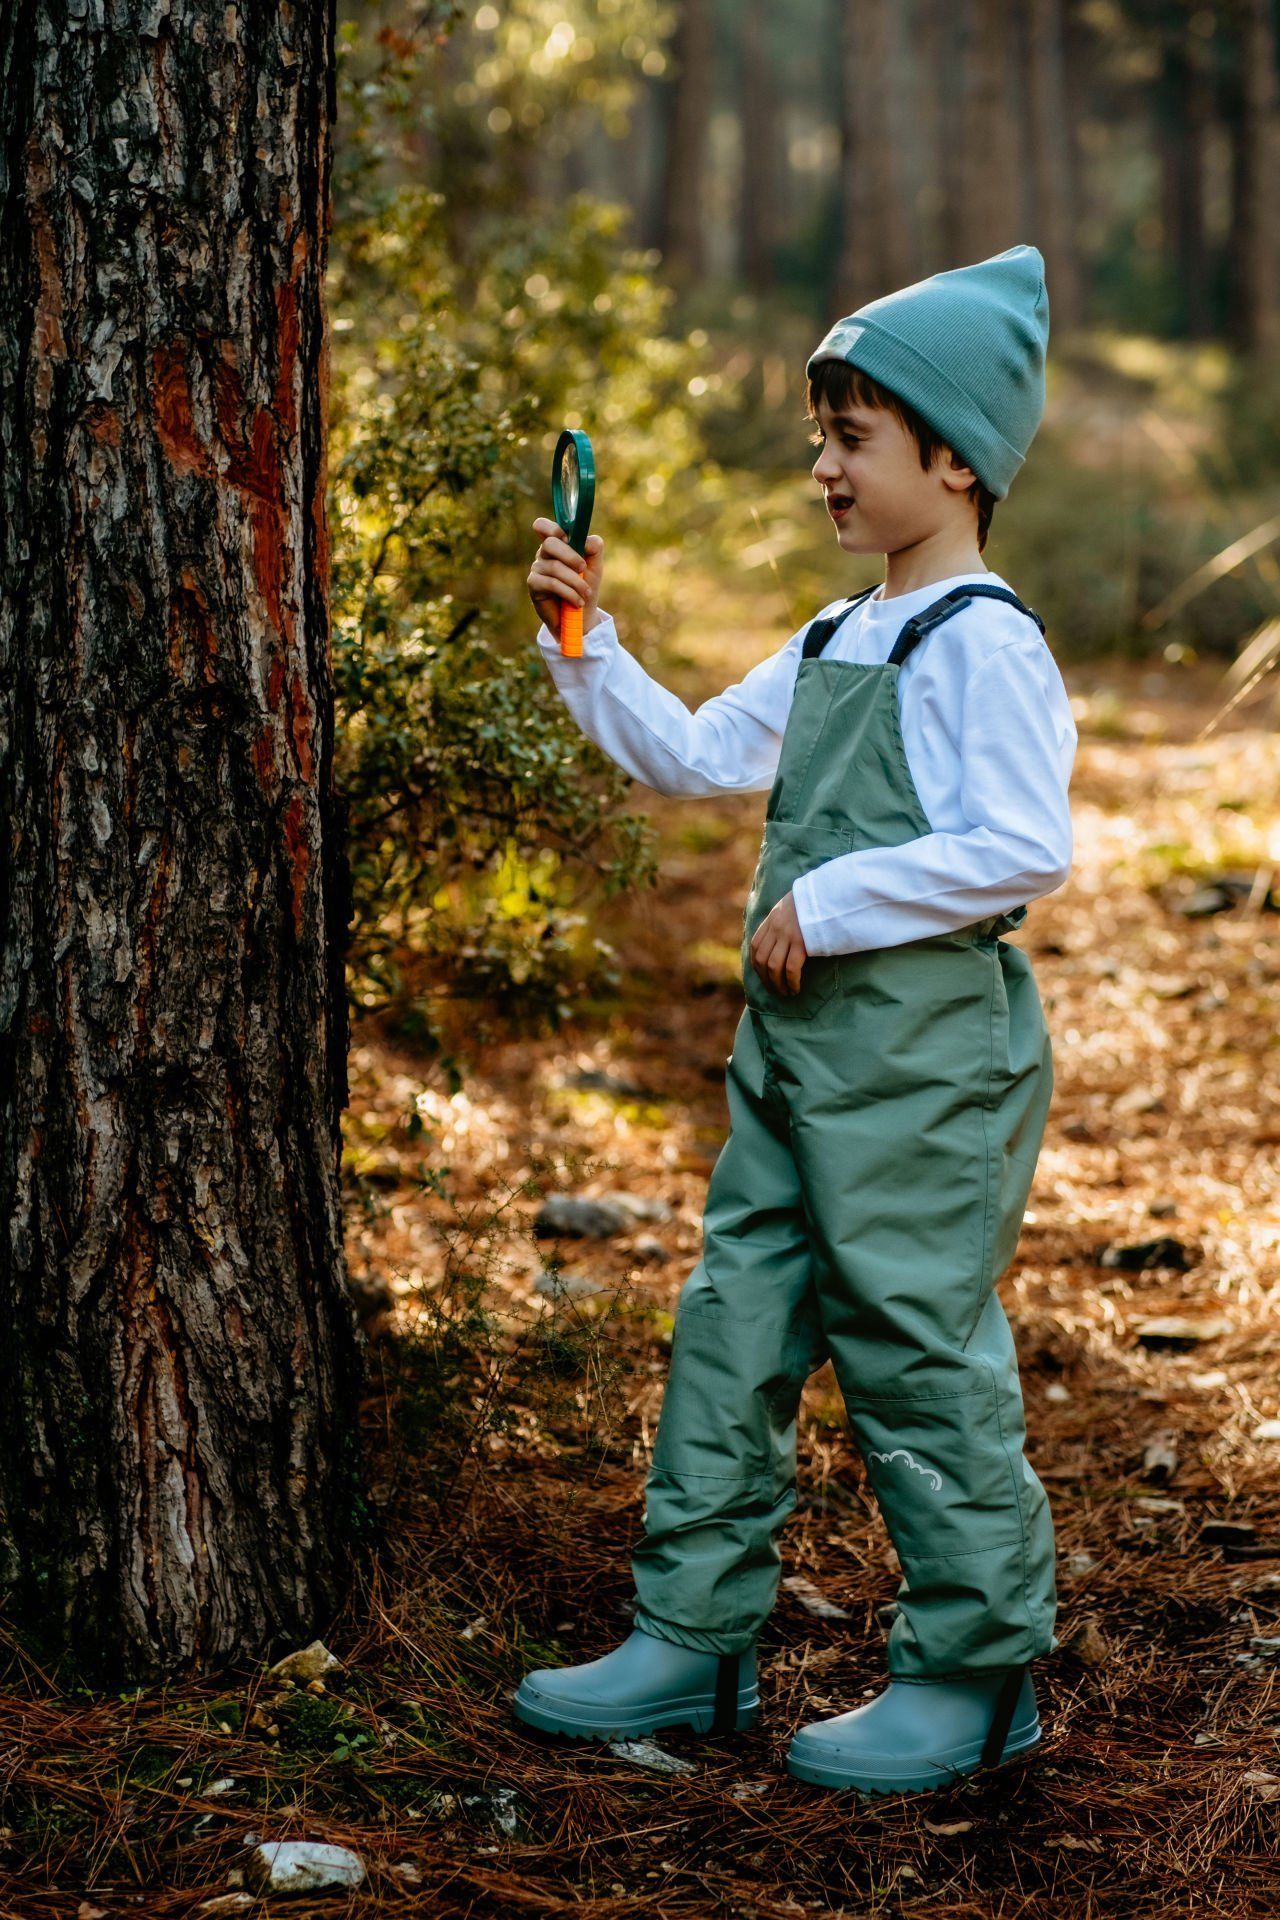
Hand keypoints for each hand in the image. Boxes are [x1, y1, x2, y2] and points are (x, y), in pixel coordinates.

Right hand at [528, 517, 604, 636]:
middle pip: (550, 543)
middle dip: (570, 556)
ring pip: (555, 567)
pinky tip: (577, 602)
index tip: (568, 538)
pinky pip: (552, 583)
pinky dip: (569, 592)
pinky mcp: (534, 585)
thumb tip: (587, 540)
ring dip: (575, 581)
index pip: (543, 526)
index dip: (553, 528)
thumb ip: (594, 548)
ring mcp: (537, 568)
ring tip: (586, 593)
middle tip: (584, 569)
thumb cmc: (585, 587)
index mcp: (557, 544)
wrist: (580, 616)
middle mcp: (544, 554)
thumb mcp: (595, 566)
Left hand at [749, 890, 808, 995]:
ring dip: (777, 984)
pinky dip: (791, 981)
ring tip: (785, 993)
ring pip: (774, 967)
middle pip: (762, 960)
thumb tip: (778, 942)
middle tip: (774, 991)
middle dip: (766, 980)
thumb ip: (781, 922)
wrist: (826, 892)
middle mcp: (776, 928)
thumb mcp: (790, 908)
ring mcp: (787, 935)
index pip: (755, 947)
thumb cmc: (813, 902)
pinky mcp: (801, 942)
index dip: (757, 966)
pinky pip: (791, 967)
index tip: (764, 977)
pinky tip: (795, 988)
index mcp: (771, 920)